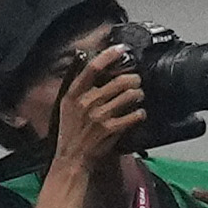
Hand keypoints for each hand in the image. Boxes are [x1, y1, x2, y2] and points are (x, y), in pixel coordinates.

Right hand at [50, 47, 144, 177]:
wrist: (72, 158)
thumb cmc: (71, 131)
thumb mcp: (66, 105)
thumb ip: (78, 85)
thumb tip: (84, 58)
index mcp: (74, 94)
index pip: (93, 68)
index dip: (109, 56)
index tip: (121, 49)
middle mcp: (87, 103)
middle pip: (120, 80)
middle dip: (134, 79)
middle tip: (136, 81)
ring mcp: (100, 116)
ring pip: (131, 95)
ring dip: (139, 94)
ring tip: (138, 97)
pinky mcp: (112, 129)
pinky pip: (135, 114)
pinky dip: (140, 113)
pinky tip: (138, 114)